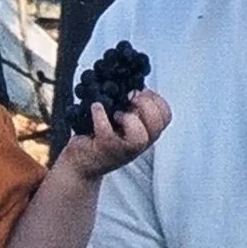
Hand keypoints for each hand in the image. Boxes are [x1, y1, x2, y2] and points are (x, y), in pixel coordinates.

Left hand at [55, 88, 171, 180]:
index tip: (140, 92)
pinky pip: (106, 133)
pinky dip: (100, 115)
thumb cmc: (100, 137)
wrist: (81, 164)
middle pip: (157, 124)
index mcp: (146, 133)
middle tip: (130, 99)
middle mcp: (139, 143)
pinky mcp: (104, 150)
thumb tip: (131, 83)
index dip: (155, 99)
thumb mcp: (121, 120)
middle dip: (145, 105)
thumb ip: (131, 106)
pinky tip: (96, 107)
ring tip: (116, 113)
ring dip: (129, 119)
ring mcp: (122, 150)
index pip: (165, 115)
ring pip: (140, 137)